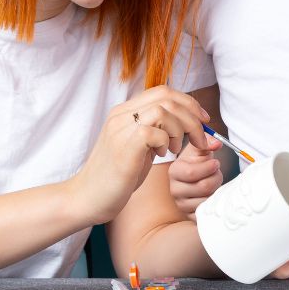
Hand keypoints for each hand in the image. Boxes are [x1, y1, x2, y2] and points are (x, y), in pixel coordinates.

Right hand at [70, 85, 209, 223]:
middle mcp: (121, 115)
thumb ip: (157, 133)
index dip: (188, 103)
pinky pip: (154, 132)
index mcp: (124, 112)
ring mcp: (120, 129)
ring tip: (174, 149)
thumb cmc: (115, 177)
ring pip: (163, 110)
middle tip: (201, 139)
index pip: (163, 91)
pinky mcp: (124, 146)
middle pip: (167, 97)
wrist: (86, 198)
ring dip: (180, 129)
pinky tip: (161, 154)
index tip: (202, 121)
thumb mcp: (138, 149)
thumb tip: (191, 128)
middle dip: (192, 116)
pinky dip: (165, 142)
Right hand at [167, 136, 223, 219]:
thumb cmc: (196, 162)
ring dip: (216, 190)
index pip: (192, 173)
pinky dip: (214, 203)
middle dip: (215, 178)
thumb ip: (207, 141)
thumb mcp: (199, 149)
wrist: (194, 177)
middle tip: (216, 173)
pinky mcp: (190, 215)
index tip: (216, 162)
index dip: (209, 167)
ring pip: (207, 200)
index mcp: (175, 171)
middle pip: (203, 187)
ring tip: (213, 182)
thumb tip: (216, 143)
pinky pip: (206, 212)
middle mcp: (175, 189)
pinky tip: (213, 194)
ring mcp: (181, 204)